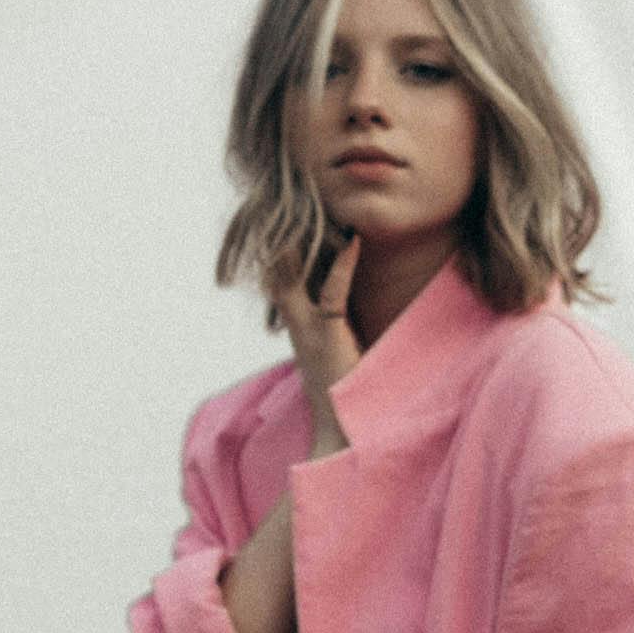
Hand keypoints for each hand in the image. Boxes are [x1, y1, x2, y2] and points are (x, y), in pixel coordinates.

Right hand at [271, 228, 361, 447]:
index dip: (281, 250)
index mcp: (298, 328)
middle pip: (279, 270)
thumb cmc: (343, 398)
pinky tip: (355, 242)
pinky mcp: (327, 335)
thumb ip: (335, 332)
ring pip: (297, 275)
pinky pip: (333, 293)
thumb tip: (351, 318)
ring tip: (322, 207)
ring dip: (309, 241)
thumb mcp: (335, 356)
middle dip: (283, 236)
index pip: (281, 280)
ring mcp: (308, 329)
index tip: (288, 219)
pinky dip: (343, 266)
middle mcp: (296, 325)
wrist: (339, 433)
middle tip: (297, 199)